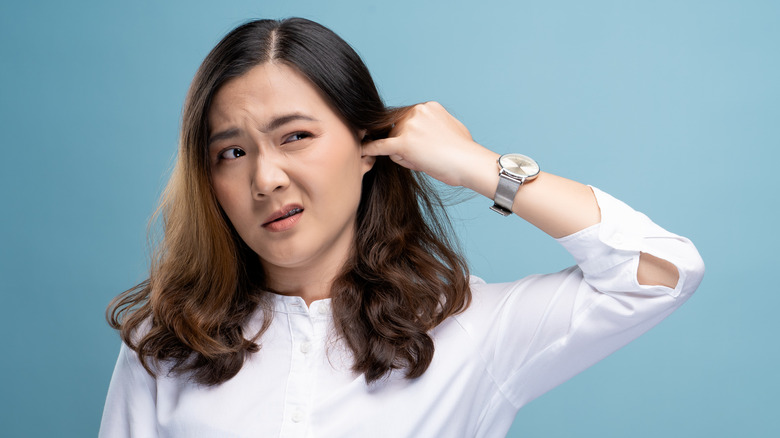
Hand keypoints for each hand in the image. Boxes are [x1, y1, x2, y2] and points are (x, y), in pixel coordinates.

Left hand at [361, 102, 498, 192]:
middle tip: (426, 157)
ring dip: (402, 154)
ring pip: (392, 140)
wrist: (469, 162)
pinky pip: (381, 146)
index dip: (411, 135)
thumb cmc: (464, 151)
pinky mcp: (403, 143)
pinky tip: (362, 151)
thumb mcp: (450, 128)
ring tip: (425, 161)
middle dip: (404, 144)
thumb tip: (422, 134)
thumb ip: (433, 125)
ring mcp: (409, 126)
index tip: (418, 145)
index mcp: (428, 106)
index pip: (407, 119)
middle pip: (396, 129)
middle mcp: (417, 111)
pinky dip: (371, 148)